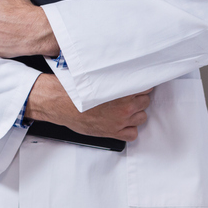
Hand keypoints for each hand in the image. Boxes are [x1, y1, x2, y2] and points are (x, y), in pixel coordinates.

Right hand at [24, 74, 152, 140]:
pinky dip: (129, 129)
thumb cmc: (75, 90)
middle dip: (138, 99)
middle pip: (145, 101)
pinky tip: (122, 123)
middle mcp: (125, 106)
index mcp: (122, 90)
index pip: (146, 86)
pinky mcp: (114, 133)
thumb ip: (114, 77)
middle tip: (129, 97)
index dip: (142, 85)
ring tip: (125, 110)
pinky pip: (133, 134)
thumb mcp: (97, 77)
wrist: (61, 104)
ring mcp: (121, 121)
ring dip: (135, 114)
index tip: (139, 85)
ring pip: (142, 117)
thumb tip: (124, 73)